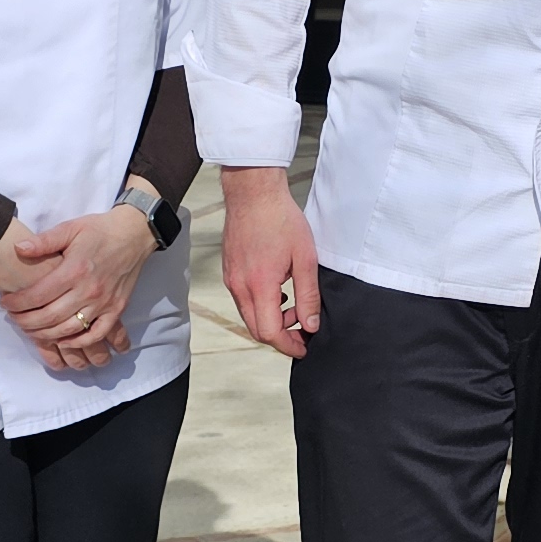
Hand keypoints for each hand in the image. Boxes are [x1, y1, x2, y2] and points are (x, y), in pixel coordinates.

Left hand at [0, 206, 153, 369]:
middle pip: (50, 317)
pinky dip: (78, 343)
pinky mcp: (116, 310)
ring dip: (46, 335)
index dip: (18, 303)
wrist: (134, 234)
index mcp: (74, 269)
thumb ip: (44, 241)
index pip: (39, 294)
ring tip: (31, 330)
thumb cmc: (99, 230)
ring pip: (69, 329)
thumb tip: (18, 248)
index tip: (6, 303)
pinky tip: (62, 341)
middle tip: (14, 319)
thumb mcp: (70, 228)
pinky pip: (96, 334)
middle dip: (26, 322)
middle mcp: (88, 290)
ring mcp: (104, 303)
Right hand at [220, 165, 321, 355]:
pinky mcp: (229, 272)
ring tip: (293, 308)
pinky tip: (279, 292)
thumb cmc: (280, 219)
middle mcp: (240, 286)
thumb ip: (308, 295)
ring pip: (249, 316)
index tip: (303, 347)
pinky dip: (261, 306)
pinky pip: (243, 300)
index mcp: (259, 285)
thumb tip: (310, 324)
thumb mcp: (305, 259)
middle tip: (302, 332)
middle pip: (256, 329)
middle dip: (280, 337)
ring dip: (271, 320)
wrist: (253, 193)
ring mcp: (231, 279)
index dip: (288, 346)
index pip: (269, 333)